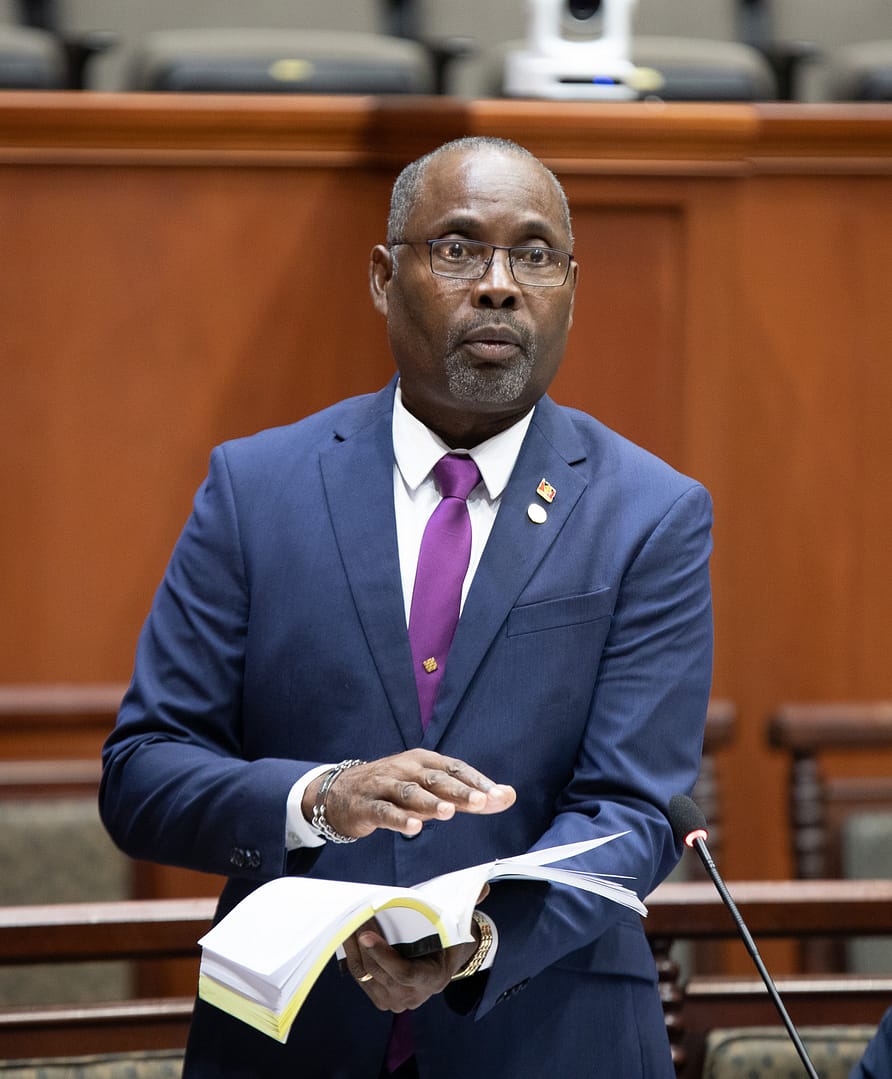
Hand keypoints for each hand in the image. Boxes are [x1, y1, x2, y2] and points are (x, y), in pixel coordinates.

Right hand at [302, 749, 515, 839]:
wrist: (341, 792)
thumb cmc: (395, 790)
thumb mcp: (429, 789)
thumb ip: (464, 795)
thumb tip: (506, 797)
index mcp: (424, 760)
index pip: (456, 768)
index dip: (478, 782)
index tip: (501, 796)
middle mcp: (406, 768)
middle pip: (437, 779)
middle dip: (461, 790)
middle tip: (483, 802)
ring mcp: (385, 785)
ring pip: (411, 792)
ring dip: (431, 802)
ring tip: (449, 812)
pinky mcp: (367, 804)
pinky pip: (385, 811)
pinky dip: (399, 819)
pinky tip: (414, 828)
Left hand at [341, 915, 482, 1011]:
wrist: (441, 962)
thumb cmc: (448, 938)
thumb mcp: (458, 924)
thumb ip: (469, 904)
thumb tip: (485, 888)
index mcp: (434, 979)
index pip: (405, 973)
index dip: (385, 956)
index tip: (367, 935)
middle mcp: (414, 996)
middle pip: (380, 970)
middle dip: (362, 940)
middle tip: (352, 912)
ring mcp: (396, 1001)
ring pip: (365, 974)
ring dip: (352, 946)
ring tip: (346, 919)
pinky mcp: (381, 998)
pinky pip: (360, 977)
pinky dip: (350, 955)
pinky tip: (346, 935)